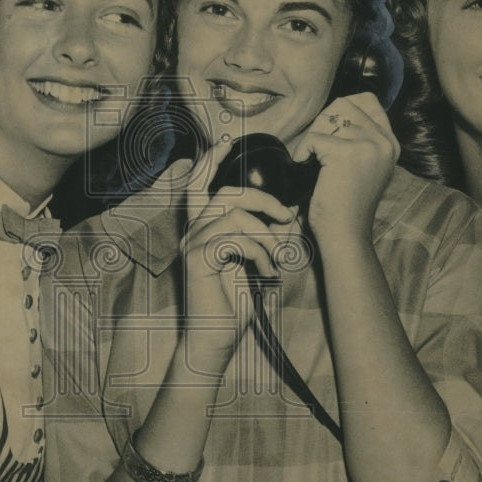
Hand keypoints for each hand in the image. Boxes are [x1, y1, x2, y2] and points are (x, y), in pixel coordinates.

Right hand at [181, 139, 295, 367]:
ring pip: (234, 216)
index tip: (227, 143)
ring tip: (277, 260)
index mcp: (202, 229)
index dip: (210, 162)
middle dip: (263, 199)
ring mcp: (192, 245)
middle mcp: (193, 232)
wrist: (216, 339)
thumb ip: (267, 235)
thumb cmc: (235, 303)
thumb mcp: (256, 262)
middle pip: (227, 195)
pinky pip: (234, 240)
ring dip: (266, 236)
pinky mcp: (197, 260)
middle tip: (286, 216)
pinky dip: (258, 254)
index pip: (199, 185)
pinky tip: (266, 274)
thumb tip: (289, 212)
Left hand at [291, 92, 399, 239]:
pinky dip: (302, 151)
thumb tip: (336, 110)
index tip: (329, 130)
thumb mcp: (365, 166)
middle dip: (322, 123)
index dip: (341, 109)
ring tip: (312, 160)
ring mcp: (368, 145)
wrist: (346, 233)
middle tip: (316, 149)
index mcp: (390, 142)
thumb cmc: (346, 203)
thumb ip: (361, 139)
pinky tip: (305, 166)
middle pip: (344, 106)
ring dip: (312, 138)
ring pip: (326, 120)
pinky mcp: (347, 153)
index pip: (367, 101)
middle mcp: (383, 141)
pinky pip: (313, 138)